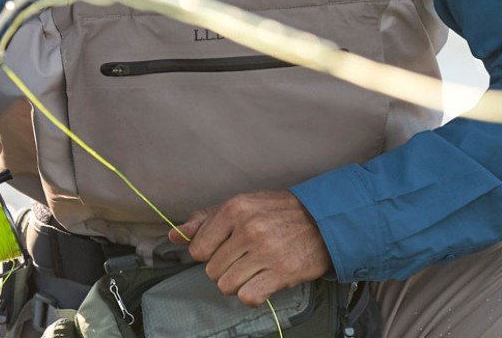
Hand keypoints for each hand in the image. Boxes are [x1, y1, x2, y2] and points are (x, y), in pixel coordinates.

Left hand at [168, 190, 332, 306]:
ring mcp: (266, 251)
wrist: (326, 220)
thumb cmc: (281, 213)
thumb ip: (207, 220)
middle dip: (226, 269)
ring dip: (239, 283)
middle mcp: (249, 228)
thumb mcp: (245, 205)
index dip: (211, 253)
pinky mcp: (281, 272)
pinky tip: (265, 282)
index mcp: (235, 208)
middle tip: (248, 258)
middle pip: (212, 271)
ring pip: (227, 286)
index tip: (228, 247)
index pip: (198, 249)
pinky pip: (248, 297)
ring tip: (256, 270)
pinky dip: (254, 295)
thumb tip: (174, 235)